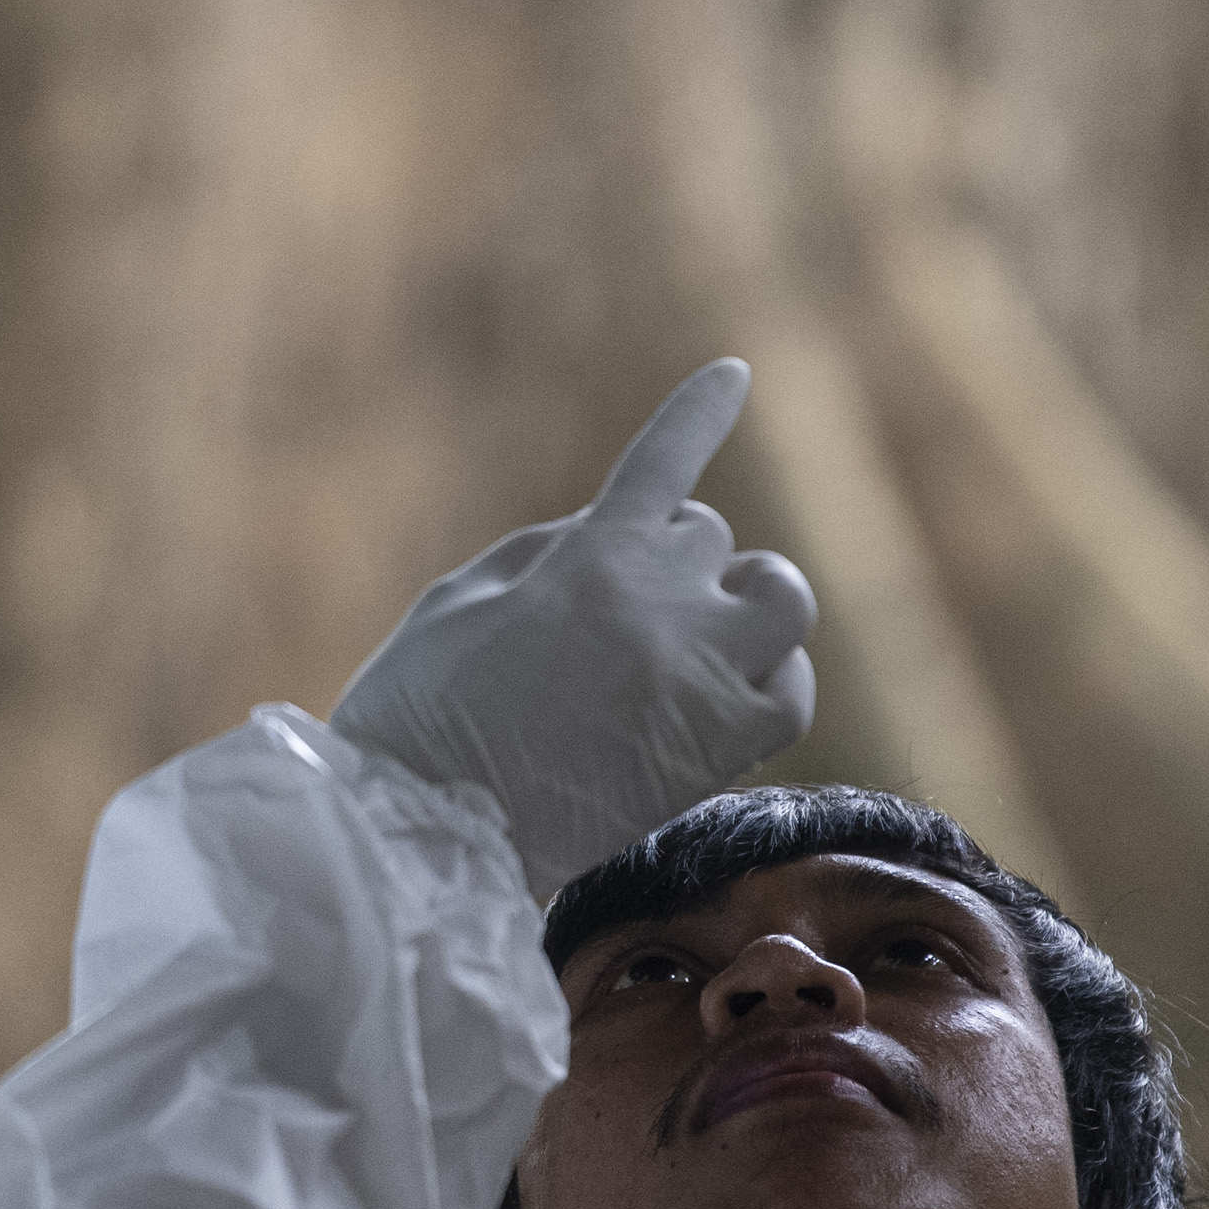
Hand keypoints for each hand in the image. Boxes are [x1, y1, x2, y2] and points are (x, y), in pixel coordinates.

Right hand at [332, 359, 816, 896]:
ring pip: (780, 598)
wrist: (423, 834)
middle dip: (669, 558)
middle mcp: (661, 608)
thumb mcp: (463, 596)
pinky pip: (789, 688)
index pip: (664, 459)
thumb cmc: (419, 710)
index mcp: (590, 558)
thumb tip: (612, 536)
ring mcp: (699, 679)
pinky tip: (731, 685)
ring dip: (748, 601)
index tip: (733, 374)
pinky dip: (770, 675)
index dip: (699, 412)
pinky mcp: (718, 751)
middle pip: (707, 538)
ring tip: (706, 630)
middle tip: (618, 609)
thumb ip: (548, 549)